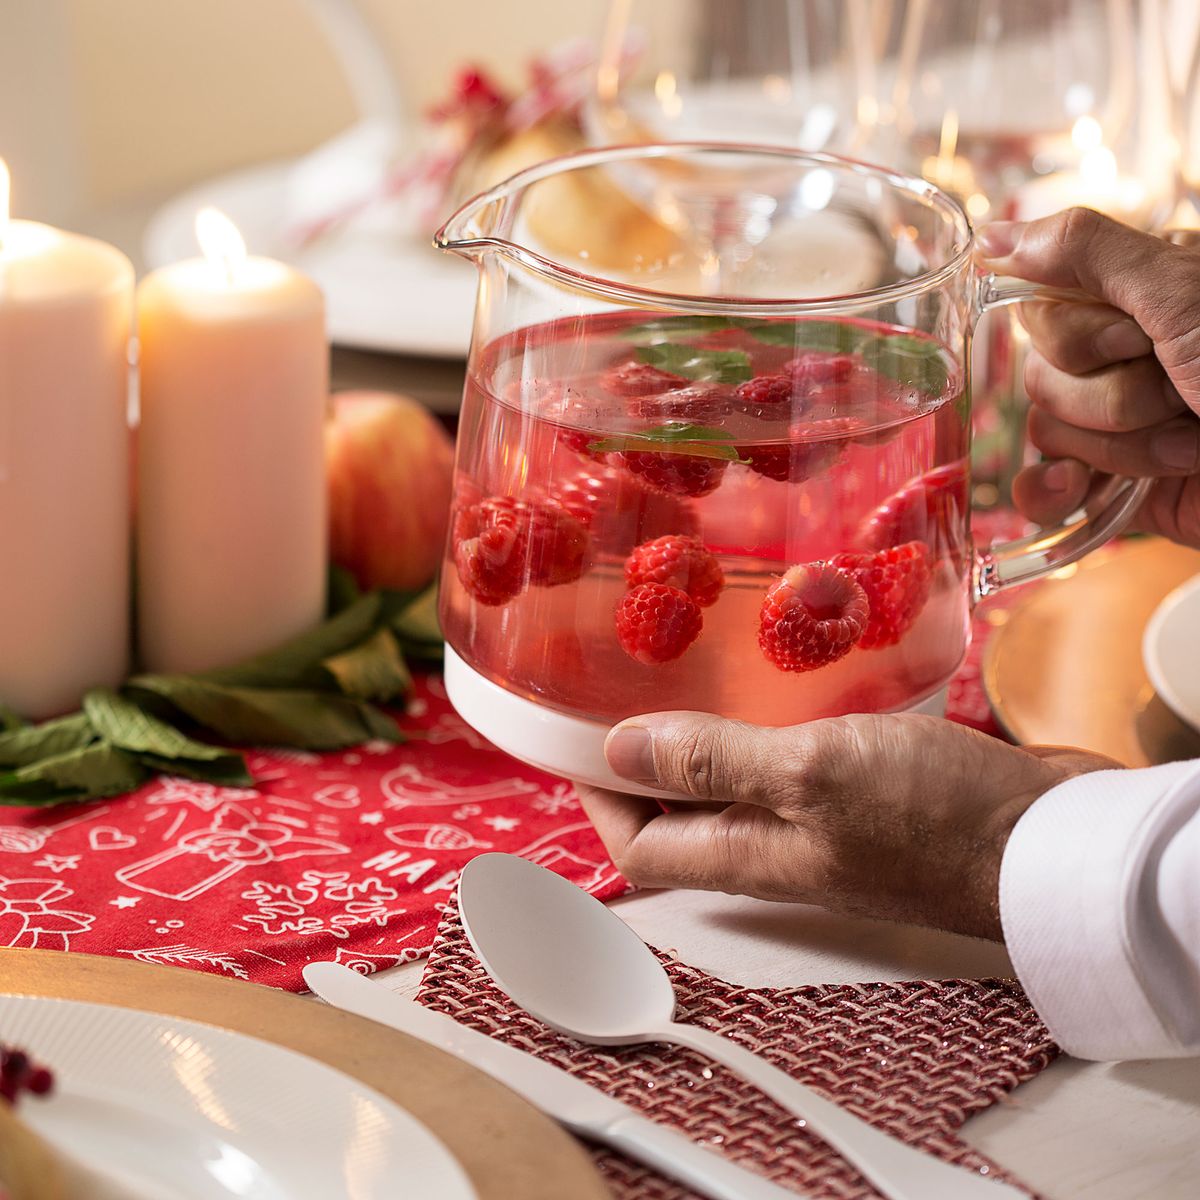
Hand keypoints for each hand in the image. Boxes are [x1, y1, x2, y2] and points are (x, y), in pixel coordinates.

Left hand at [578, 712, 1116, 939]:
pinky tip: (774, 673)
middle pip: (678, 809)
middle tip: (619, 680)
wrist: (1052, 840)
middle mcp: (772, 845)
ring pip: (734, 781)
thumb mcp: (809, 774)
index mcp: (745, 853)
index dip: (593, 796)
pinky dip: (766, 723)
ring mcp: (819, 820)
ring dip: (703, 732)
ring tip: (686, 663)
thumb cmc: (934, 815)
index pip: (636, 842)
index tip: (569, 733)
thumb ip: (712, 759)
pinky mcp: (862, 790)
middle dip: (639, 756)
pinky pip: (789, 761)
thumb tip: (613, 750)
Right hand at [977, 209, 1199, 546]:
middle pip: (1041, 373)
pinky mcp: (1114, 484)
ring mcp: (1117, 422)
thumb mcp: (1185, 293)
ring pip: (1049, 430)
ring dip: (1123, 447)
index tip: (1144, 336)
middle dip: (1113, 396)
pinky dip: (1052, 493)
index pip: (1042, 306)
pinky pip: (1041, 486)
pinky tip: (1078, 491)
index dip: (1082, 333)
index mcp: (1139, 295)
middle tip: (1183, 392)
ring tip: (1191, 444)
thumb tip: (991, 234)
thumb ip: (1088, 252)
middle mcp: (1123, 354)